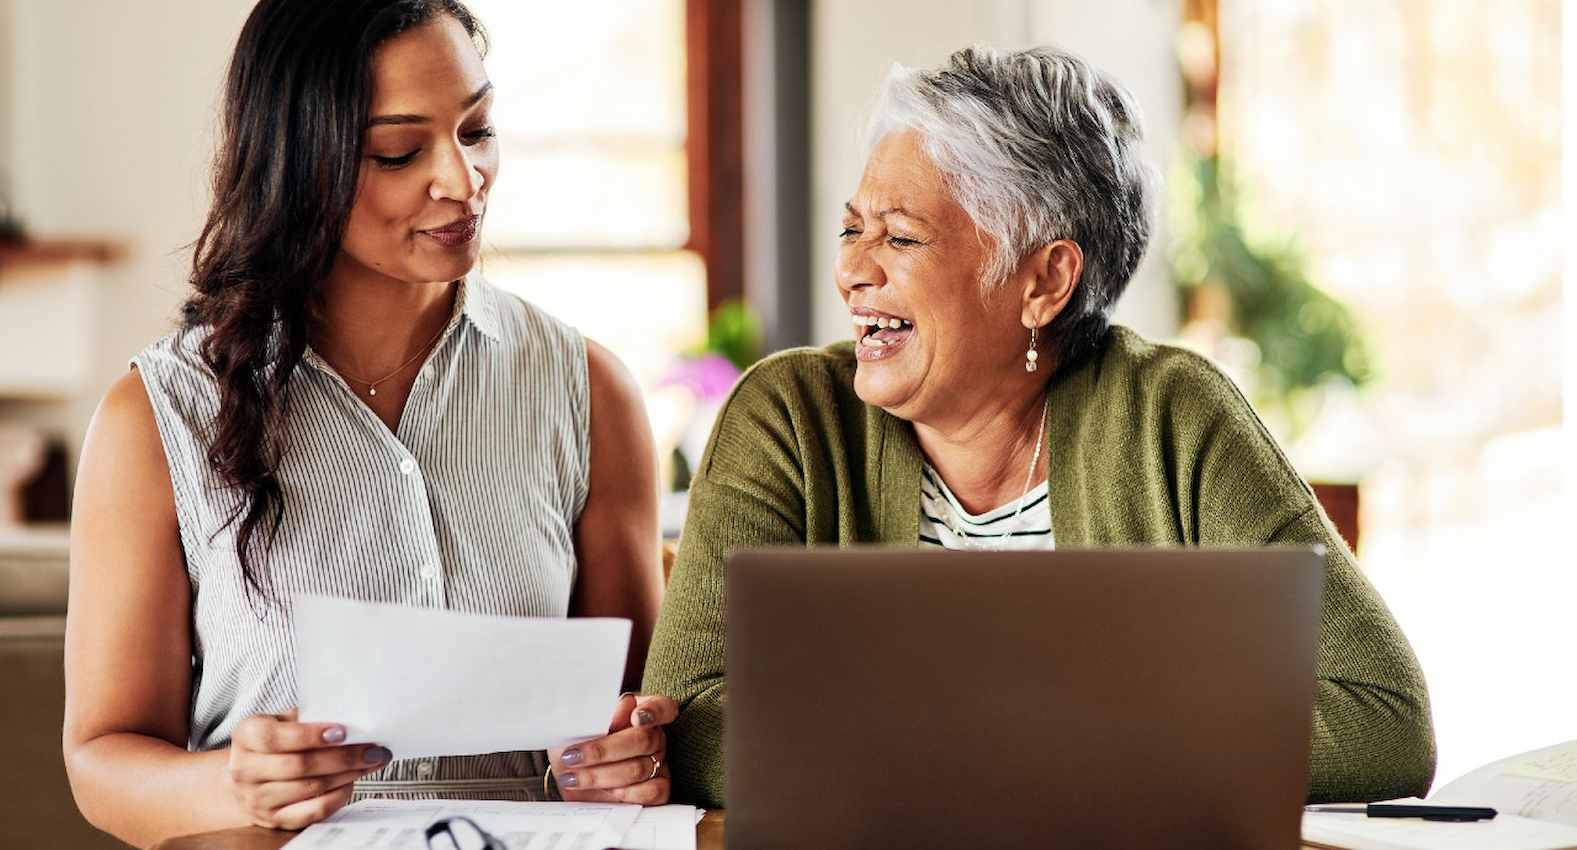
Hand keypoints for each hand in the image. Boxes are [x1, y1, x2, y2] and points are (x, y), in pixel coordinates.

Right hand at [225, 708, 391, 829]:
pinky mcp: (274, 819)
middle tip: (372, 749)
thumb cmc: (273, 743)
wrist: (249, 778)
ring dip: (347, 774)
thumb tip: (348, 715)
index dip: (311, 735)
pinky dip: (338, 796)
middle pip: (299, 765)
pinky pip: (313, 811)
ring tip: (370, 762)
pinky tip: (352, 782)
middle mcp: (245, 770)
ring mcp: (257, 799)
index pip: (275, 737)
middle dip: (342, 757)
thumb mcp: (280, 721)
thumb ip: (306, 717)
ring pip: (310, 788)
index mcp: (245, 736)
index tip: (343, 731)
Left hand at [548, 693, 677, 804]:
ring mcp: (659, 764)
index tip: (636, 718)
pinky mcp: (658, 790)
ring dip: (601, 775)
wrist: (574, 774)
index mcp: (642, 712)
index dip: (654, 711)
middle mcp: (655, 737)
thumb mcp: (581, 726)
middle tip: (573, 756)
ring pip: (639, 769)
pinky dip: (624, 793)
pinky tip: (603, 791)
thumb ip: (597, 717)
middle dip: (603, 751)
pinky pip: (651, 793)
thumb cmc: (580, 743)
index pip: (662, 707)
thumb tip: (613, 718)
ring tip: (574, 777)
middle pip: (643, 740)